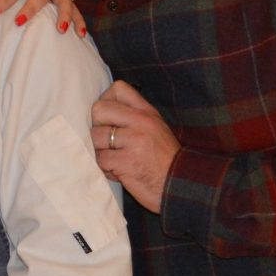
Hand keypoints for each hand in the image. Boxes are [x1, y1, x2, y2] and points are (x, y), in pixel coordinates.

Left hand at [91, 79, 179, 212]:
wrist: (180, 187)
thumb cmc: (164, 161)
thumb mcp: (156, 130)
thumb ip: (133, 118)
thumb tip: (100, 112)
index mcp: (147, 112)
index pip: (118, 88)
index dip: (106, 101)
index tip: (108, 119)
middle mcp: (141, 122)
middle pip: (99, 109)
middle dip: (96, 127)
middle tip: (107, 142)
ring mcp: (134, 141)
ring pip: (95, 137)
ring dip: (98, 151)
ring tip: (112, 160)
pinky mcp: (126, 162)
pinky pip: (100, 160)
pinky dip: (104, 169)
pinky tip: (117, 172)